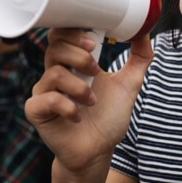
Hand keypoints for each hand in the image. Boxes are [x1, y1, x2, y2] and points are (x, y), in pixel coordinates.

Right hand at [25, 30, 152, 179]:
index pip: (63, 34)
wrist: (98, 150)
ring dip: (79, 86)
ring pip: (54, 72)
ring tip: (92, 101)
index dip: (74, 32)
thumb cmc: (108, 117)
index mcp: (73, 62)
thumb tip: (144, 31)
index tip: (94, 41)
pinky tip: (78, 116)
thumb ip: (139, 58)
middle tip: (95, 69)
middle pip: (55, 47)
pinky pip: (48, 99)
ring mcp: (44, 91)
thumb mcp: (129, 83)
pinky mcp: (37, 111)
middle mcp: (55, 73)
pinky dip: (68, 106)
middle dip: (79, 55)